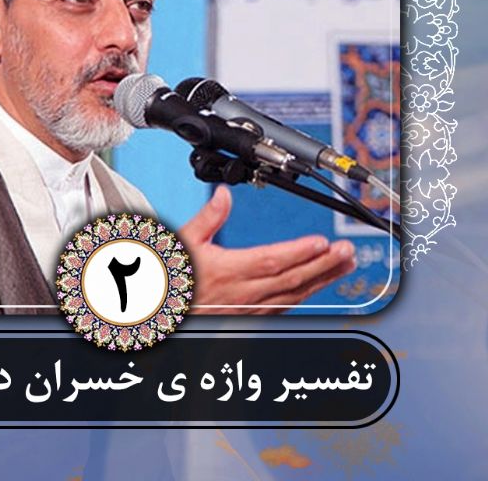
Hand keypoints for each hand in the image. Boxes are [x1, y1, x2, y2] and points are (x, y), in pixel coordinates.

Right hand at [178, 185, 356, 313]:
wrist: (164, 310)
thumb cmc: (174, 277)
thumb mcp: (183, 241)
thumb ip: (207, 218)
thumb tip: (224, 195)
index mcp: (228, 271)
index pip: (272, 261)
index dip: (300, 253)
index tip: (323, 242)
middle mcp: (243, 293)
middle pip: (291, 278)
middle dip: (323, 264)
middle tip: (347, 252)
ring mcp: (250, 308)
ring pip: (294, 295)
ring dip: (322, 279)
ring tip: (345, 265)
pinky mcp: (251, 316)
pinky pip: (285, 306)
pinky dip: (306, 294)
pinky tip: (318, 285)